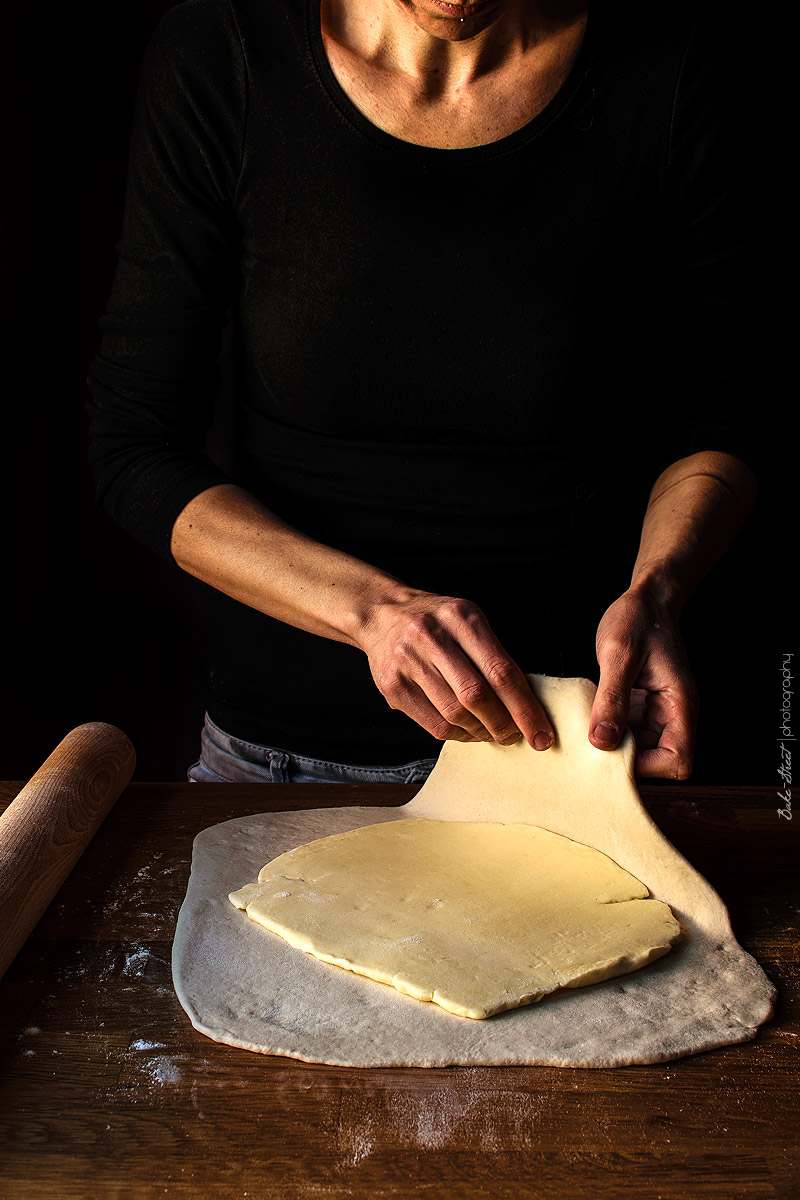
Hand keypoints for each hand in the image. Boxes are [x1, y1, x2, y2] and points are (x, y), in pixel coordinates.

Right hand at [357, 591, 554, 748]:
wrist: (382, 613)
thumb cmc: (437, 621)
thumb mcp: (468, 620)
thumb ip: (494, 655)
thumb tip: (525, 704)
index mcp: (460, 617)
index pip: (500, 671)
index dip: (525, 708)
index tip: (542, 733)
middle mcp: (431, 636)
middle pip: (477, 695)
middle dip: (504, 724)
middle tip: (517, 736)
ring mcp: (408, 661)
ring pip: (455, 714)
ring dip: (482, 732)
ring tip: (493, 733)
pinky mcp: (392, 686)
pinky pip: (434, 724)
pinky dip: (459, 734)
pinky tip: (469, 731)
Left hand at [589, 588, 697, 778]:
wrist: (645, 599)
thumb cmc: (637, 620)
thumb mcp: (619, 656)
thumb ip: (612, 698)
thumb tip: (602, 742)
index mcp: (680, 705)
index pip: (677, 761)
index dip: (647, 766)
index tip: (613, 750)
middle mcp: (674, 714)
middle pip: (660, 762)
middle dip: (627, 758)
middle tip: (593, 744)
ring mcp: (658, 711)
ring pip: (641, 749)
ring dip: (616, 744)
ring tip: (589, 728)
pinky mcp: (643, 706)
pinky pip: (629, 731)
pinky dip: (611, 729)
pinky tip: (592, 715)